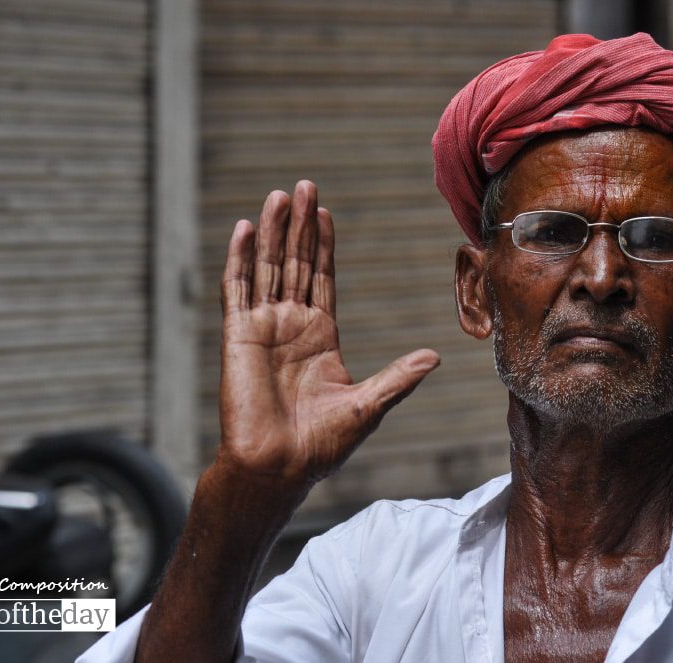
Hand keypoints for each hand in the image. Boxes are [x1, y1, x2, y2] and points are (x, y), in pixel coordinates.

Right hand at [217, 180, 439, 487]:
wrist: (278, 468)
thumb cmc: (320, 446)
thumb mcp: (368, 406)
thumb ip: (397, 377)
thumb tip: (435, 356)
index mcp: (320, 338)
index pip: (321, 278)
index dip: (322, 245)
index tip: (325, 212)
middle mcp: (290, 326)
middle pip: (294, 263)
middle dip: (299, 225)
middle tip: (303, 186)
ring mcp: (263, 329)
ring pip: (267, 268)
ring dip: (271, 232)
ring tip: (278, 196)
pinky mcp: (238, 337)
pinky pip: (237, 289)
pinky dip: (239, 259)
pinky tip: (244, 229)